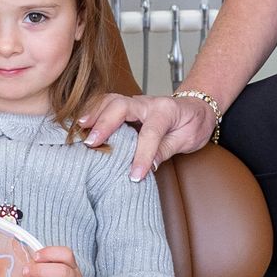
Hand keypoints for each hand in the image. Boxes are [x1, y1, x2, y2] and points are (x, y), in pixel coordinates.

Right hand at [78, 88, 216, 179]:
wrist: (197, 107)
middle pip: (122, 106)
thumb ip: (165, 151)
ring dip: (94, 114)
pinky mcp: (127, 105)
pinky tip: (81, 123)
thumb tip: (148, 167)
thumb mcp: (187, 141)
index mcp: (166, 111)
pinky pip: (106, 103)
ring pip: (110, 100)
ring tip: (79, 129)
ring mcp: (136, 101)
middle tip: (92, 143)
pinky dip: (92, 110)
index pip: (150, 133)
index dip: (142, 155)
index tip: (134, 175)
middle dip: (105, 124)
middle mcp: (148, 102)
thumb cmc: (193, 124)